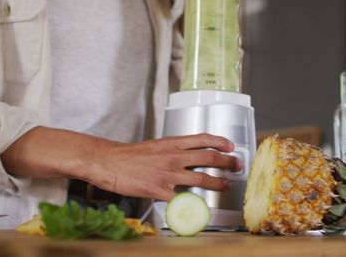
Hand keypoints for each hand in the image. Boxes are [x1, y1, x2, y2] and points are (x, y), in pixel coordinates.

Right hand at [88, 134, 242, 200]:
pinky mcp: (160, 190)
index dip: (220, 141)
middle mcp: (173, 156)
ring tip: (226, 184)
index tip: (231, 145)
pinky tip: (200, 207)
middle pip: (208, 157)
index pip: (202, 138)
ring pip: (202, 178)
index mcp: (171, 143)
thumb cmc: (129, 155)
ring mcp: (168, 174)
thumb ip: (171, 150)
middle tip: (237, 164)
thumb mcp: (154, 146)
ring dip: (218, 182)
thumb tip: (186, 156)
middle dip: (227, 161)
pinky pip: (182, 199)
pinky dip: (193, 203)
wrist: (109, 162)